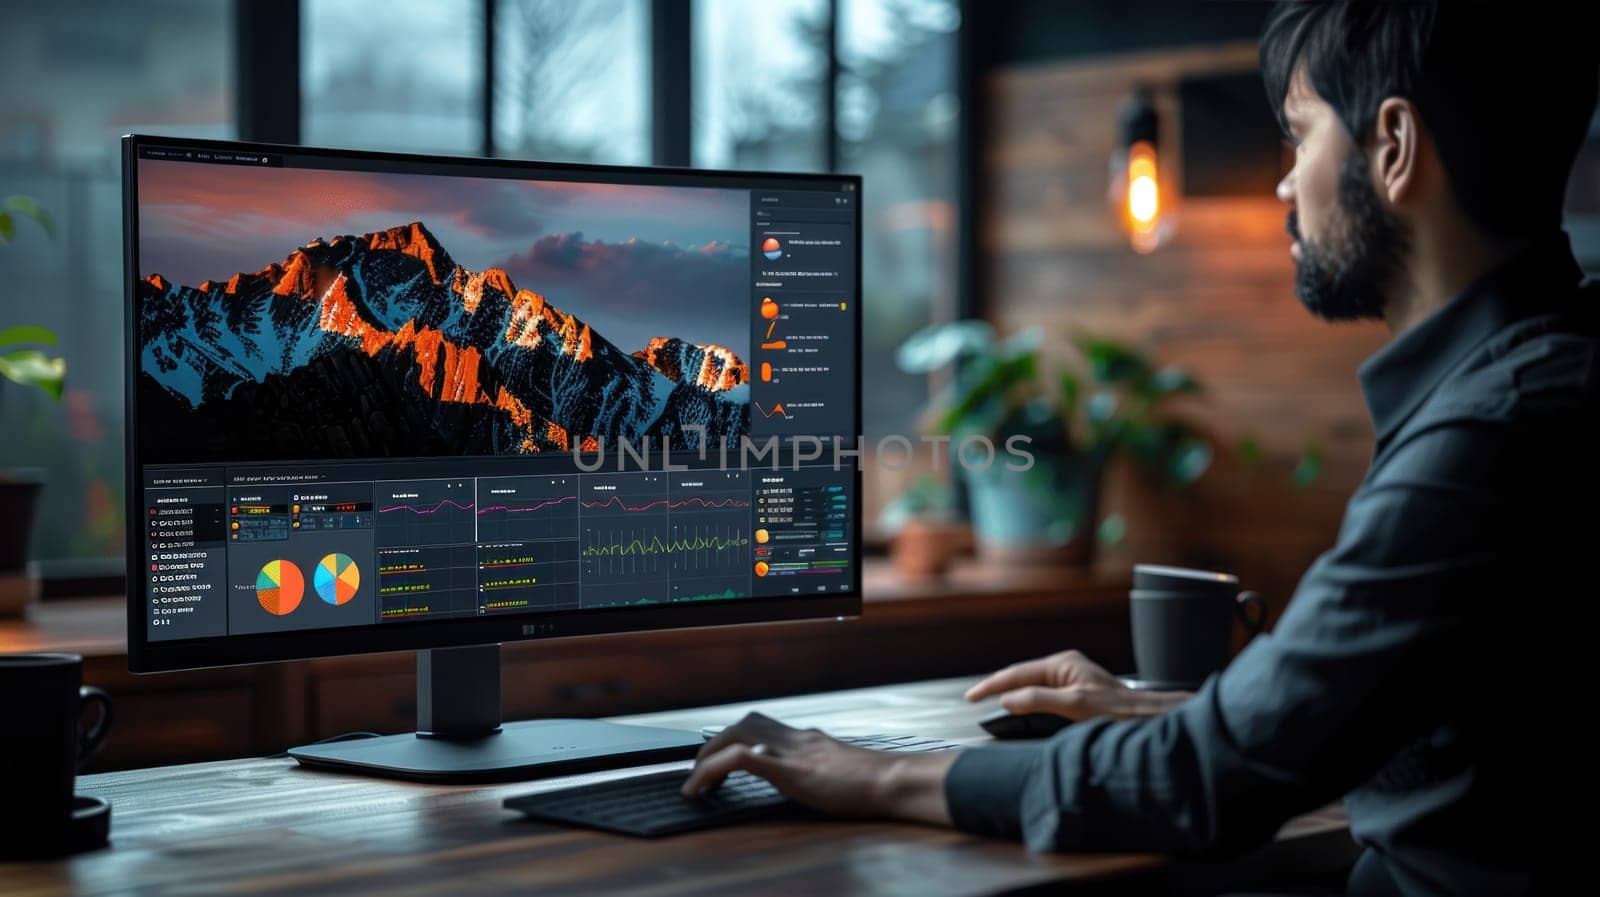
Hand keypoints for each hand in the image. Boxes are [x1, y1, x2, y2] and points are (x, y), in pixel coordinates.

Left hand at [681, 712, 956, 825]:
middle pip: (746, 723)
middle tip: (699, 770)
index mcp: (808, 739)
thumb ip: (820, 768)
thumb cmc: (875, 783)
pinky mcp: (793, 770)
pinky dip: (714, 769)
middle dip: (714, 743)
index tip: (719, 761)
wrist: (893, 781)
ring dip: (708, 754)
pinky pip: (743, 759)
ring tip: (696, 781)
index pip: (763, 726)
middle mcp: (798, 738)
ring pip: (739, 734)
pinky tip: (701, 788)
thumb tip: (807, 779)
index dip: (735, 739)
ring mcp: (794, 751)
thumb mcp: (840, 770)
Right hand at [965, 650, 1190, 719]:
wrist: (1146, 718)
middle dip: (997, 687)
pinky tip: (1019, 708)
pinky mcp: (1076, 692)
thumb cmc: (1117, 712)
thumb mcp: (1075, 705)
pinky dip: (1026, 700)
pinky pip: (1042, 693)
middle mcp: (1065, 666)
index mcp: (1062, 663)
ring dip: (1011, 694)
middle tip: (973, 700)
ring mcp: (1071, 678)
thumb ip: (1038, 700)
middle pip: (1022, 676)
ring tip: (989, 702)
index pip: (1017, 673)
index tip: (971, 697)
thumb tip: (1008, 699)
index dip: (991, 685)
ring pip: (1031, 685)